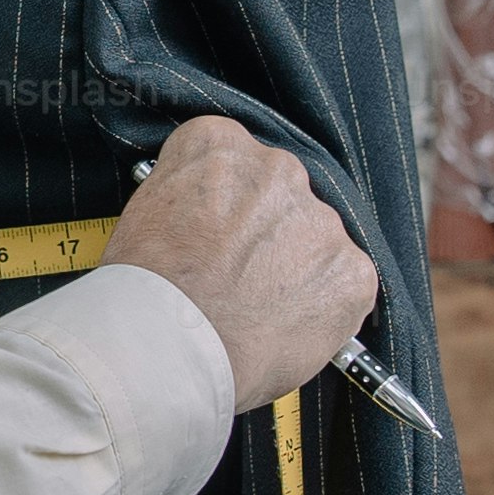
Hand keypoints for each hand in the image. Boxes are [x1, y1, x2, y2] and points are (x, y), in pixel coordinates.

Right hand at [102, 117, 374, 411]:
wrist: (167, 349)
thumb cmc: (144, 291)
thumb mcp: (142, 216)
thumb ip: (188, 200)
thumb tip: (205, 220)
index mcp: (220, 145)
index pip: (231, 159)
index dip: (223, 203)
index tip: (216, 232)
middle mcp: (278, 169)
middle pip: (280, 195)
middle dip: (265, 232)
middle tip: (238, 277)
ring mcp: (321, 220)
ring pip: (316, 240)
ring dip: (296, 269)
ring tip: (259, 312)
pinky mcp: (351, 271)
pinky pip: (345, 286)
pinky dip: (323, 308)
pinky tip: (286, 329)